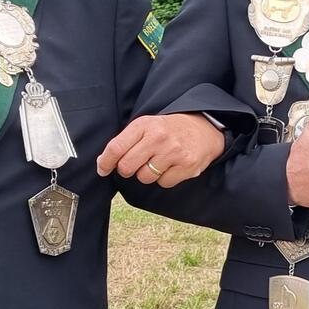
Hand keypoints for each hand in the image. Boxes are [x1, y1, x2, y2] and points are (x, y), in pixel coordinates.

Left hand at [97, 113, 224, 186]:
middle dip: (127, 170)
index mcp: (145, 125)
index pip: (116, 147)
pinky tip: (171, 166)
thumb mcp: (147, 125)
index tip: (103, 169)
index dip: (106, 162)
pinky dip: (164, 178)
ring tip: (158, 162)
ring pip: (144, 177)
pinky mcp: (186, 166)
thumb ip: (126, 141)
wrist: (204, 129)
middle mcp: (159, 138)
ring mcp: (174, 152)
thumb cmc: (170, 129)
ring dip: (147, 174)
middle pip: (127, 167)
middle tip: (135, 164)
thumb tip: (104, 162)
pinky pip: (163, 183)